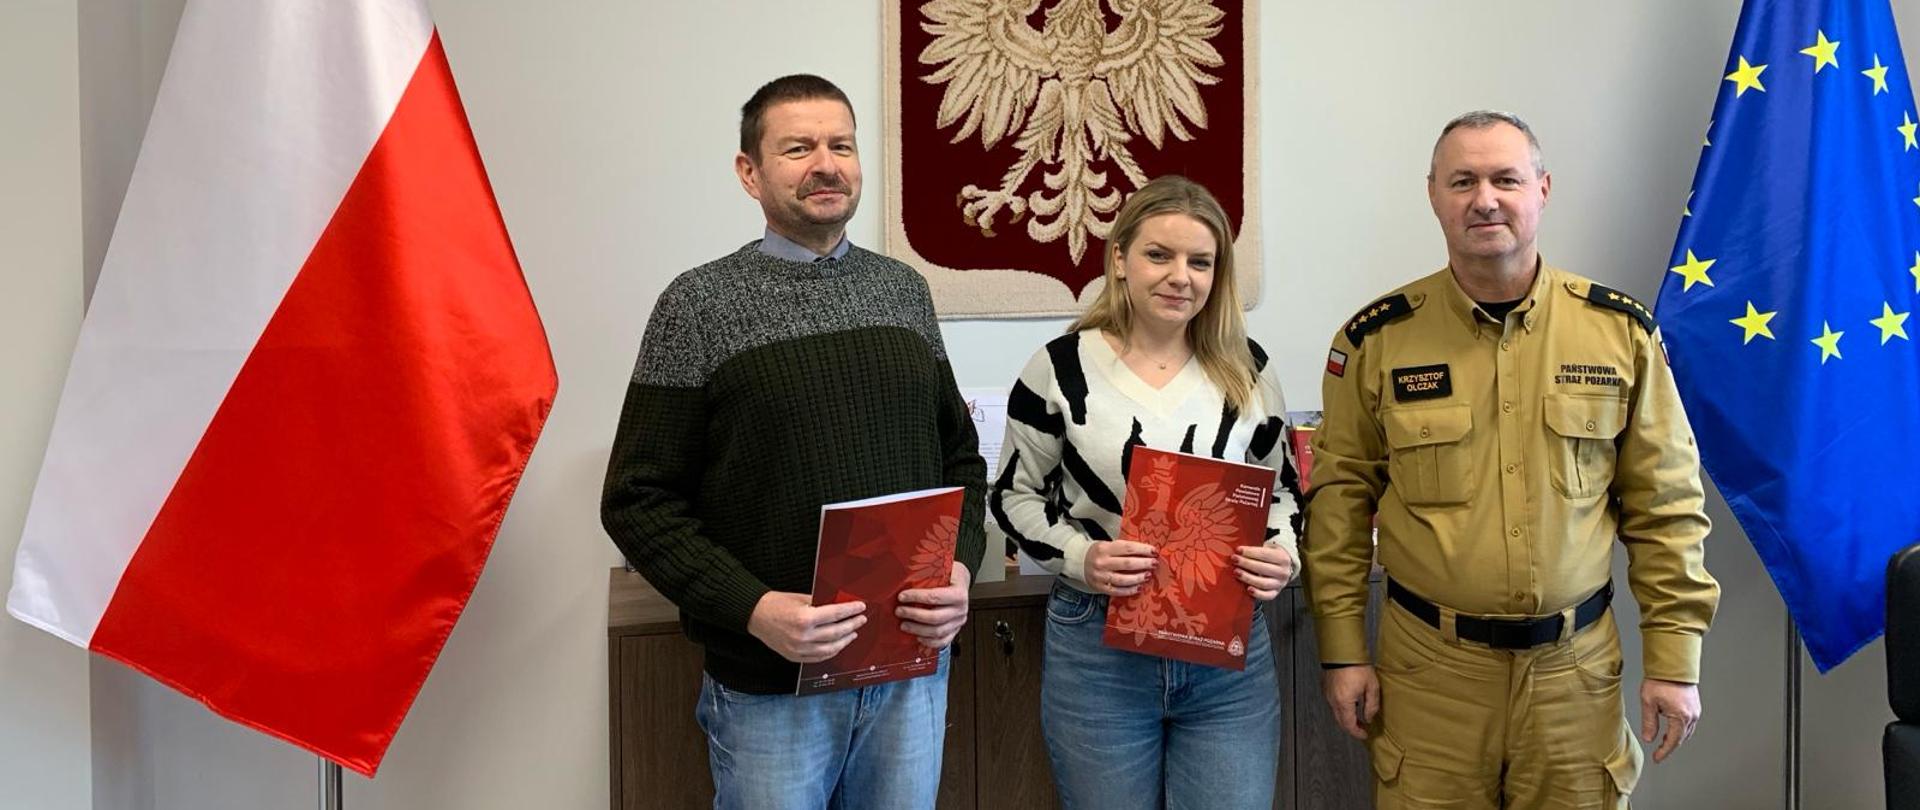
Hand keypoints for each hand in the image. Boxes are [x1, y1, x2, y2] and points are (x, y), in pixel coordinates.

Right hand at [746, 592, 865, 663]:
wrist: (755, 615)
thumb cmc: (776, 603)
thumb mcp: (801, 598)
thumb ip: (821, 602)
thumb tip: (841, 604)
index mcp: (804, 618)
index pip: (835, 615)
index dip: (850, 610)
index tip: (860, 607)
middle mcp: (802, 636)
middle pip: (836, 633)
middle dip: (852, 625)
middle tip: (861, 619)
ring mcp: (799, 649)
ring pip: (830, 648)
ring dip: (845, 640)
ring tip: (853, 633)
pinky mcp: (795, 657)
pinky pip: (819, 657)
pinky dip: (831, 651)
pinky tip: (838, 644)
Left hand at [898, 562, 970, 649]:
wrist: (961, 583)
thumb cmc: (949, 576)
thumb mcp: (942, 571)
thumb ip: (927, 576)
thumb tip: (902, 578)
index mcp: (959, 593)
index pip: (935, 597)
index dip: (916, 597)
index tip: (902, 596)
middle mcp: (961, 610)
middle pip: (935, 617)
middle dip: (913, 615)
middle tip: (899, 611)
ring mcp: (959, 622)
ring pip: (937, 632)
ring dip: (917, 629)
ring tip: (904, 625)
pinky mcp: (955, 631)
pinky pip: (942, 641)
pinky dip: (928, 642)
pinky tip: (917, 636)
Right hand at [1083, 540, 1157, 595]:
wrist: (1079, 562)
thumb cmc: (1099, 553)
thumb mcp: (1108, 545)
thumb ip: (1124, 549)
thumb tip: (1147, 553)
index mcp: (1105, 548)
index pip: (1127, 548)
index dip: (1143, 550)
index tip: (1154, 551)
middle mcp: (1102, 562)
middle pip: (1127, 564)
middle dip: (1143, 564)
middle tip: (1155, 564)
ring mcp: (1100, 576)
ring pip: (1123, 579)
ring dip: (1138, 578)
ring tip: (1148, 575)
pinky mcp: (1100, 587)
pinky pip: (1117, 591)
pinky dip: (1129, 590)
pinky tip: (1139, 588)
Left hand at [1235, 545, 1294, 600]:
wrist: (1283, 567)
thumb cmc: (1271, 557)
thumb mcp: (1268, 549)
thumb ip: (1256, 550)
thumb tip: (1238, 550)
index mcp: (1282, 558)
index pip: (1265, 554)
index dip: (1250, 552)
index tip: (1238, 550)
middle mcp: (1283, 571)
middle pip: (1263, 568)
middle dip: (1246, 563)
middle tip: (1234, 560)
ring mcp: (1279, 584)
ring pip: (1263, 583)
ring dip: (1248, 578)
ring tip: (1236, 572)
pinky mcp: (1275, 593)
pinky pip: (1267, 596)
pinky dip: (1257, 594)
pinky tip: (1248, 589)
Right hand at [1323, 665, 1379, 740]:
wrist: (1342, 651)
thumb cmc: (1357, 666)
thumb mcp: (1371, 686)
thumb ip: (1371, 705)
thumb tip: (1369, 717)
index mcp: (1344, 703)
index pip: (1349, 725)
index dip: (1357, 732)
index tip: (1365, 734)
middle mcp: (1333, 701)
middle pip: (1341, 721)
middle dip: (1352, 727)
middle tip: (1362, 728)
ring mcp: (1327, 694)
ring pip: (1336, 712)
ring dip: (1346, 717)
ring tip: (1358, 715)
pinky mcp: (1326, 687)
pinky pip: (1332, 703)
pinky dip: (1341, 708)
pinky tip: (1350, 703)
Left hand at [1640, 678, 1700, 762]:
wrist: (1673, 664)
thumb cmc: (1660, 680)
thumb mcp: (1649, 702)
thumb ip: (1649, 723)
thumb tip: (1649, 739)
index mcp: (1680, 716)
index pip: (1673, 741)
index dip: (1665, 752)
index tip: (1657, 758)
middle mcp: (1691, 715)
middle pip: (1681, 738)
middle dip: (1670, 746)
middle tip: (1659, 751)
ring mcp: (1695, 710)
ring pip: (1687, 731)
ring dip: (1676, 737)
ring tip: (1664, 740)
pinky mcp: (1695, 705)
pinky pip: (1689, 723)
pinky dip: (1681, 729)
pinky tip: (1672, 727)